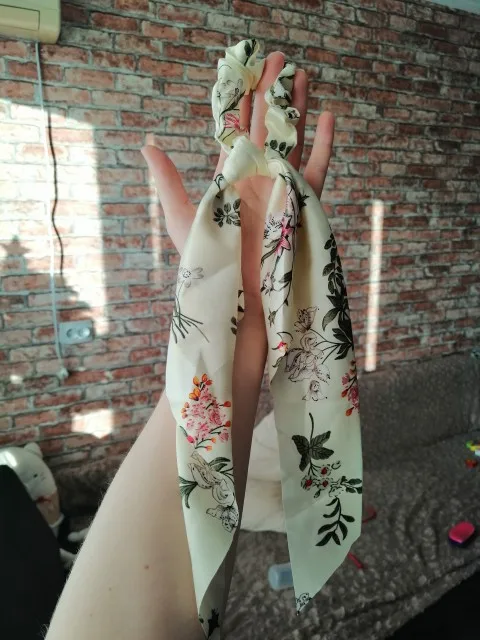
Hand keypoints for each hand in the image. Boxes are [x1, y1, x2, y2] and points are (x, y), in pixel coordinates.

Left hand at [141, 51, 334, 316]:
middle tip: (278, 58)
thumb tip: (146, 144)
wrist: (239, 299)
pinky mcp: (302, 206)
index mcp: (229, 179)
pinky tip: (329, 117)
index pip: (236, 131)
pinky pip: (317, 170)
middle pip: (266, 128)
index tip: (246, 72)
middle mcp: (257, 179)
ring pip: (292, 141)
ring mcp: (281, 190)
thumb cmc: (207, 264)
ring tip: (302, 75)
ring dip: (298, 108)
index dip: (241, 101)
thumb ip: (168, 179)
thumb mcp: (181, 216)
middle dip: (272, 92)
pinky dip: (324, 145)